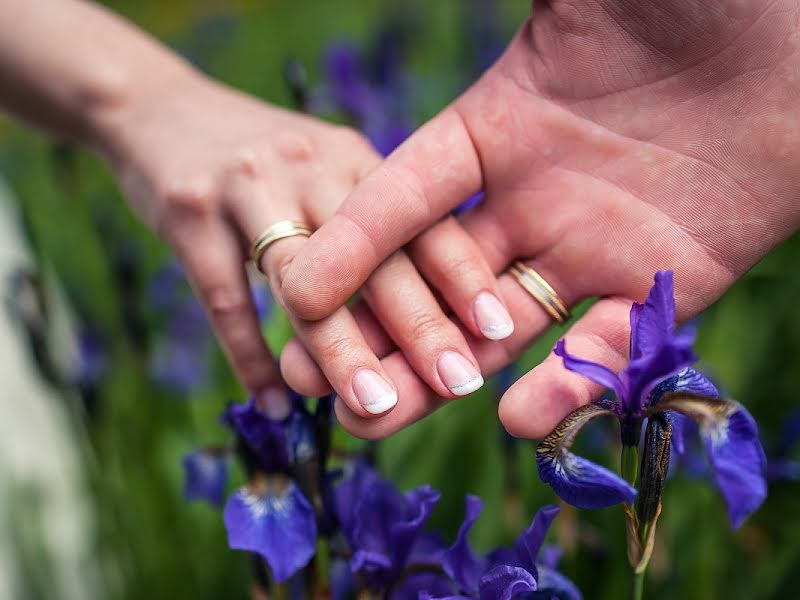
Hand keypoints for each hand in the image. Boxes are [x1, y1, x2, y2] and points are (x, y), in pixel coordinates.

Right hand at [99, 71, 497, 417]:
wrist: (158, 110)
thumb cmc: (260, 161)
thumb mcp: (322, 170)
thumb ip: (365, 225)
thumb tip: (420, 316)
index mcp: (354, 159)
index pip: (420, 219)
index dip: (462, 275)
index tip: (498, 330)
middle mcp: (310, 166)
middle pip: (374, 256)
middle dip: (420, 326)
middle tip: (458, 384)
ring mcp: (248, 186)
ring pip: (303, 283)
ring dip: (340, 351)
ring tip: (374, 407)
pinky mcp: (189, 211)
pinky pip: (226, 299)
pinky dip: (250, 358)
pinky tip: (275, 402)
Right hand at [277, 0, 799, 436]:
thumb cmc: (697, 1)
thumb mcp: (576, 2)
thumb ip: (509, 14)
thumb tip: (404, 5)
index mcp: (498, 127)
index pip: (404, 193)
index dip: (350, 242)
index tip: (293, 289)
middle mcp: (534, 195)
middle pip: (436, 276)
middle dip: (379, 327)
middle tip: (319, 379)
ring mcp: (594, 244)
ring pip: (501, 324)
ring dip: (444, 371)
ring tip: (382, 417)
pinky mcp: (663, 282)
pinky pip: (604, 344)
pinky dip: (566, 383)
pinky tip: (514, 422)